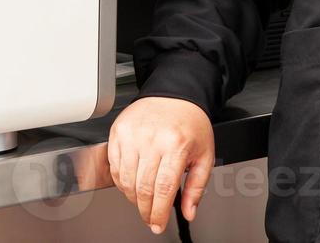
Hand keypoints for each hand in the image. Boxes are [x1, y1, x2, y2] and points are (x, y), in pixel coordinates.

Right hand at [107, 96, 215, 233]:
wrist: (175, 94)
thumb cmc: (190, 123)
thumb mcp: (204, 154)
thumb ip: (197, 187)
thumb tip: (189, 212)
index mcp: (176, 145)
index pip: (163, 189)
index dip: (158, 213)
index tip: (157, 224)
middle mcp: (152, 139)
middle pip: (143, 188)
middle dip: (145, 210)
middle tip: (150, 217)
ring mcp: (132, 135)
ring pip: (126, 180)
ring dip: (133, 198)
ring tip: (142, 200)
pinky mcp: (119, 131)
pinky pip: (115, 166)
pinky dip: (122, 181)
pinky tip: (132, 183)